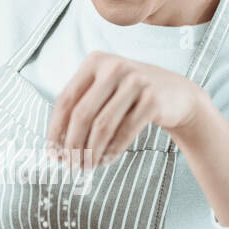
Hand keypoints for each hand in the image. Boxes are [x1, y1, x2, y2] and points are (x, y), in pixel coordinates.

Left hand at [46, 50, 210, 168]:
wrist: (177, 94)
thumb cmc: (131, 96)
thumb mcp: (105, 90)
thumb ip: (81, 108)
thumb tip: (56, 146)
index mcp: (95, 61)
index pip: (66, 99)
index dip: (55, 129)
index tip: (52, 152)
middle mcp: (114, 67)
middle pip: (82, 114)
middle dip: (72, 145)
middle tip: (70, 165)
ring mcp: (136, 81)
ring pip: (102, 125)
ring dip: (92, 151)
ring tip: (87, 166)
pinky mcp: (152, 99)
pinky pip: (125, 132)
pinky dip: (112, 150)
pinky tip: (106, 160)